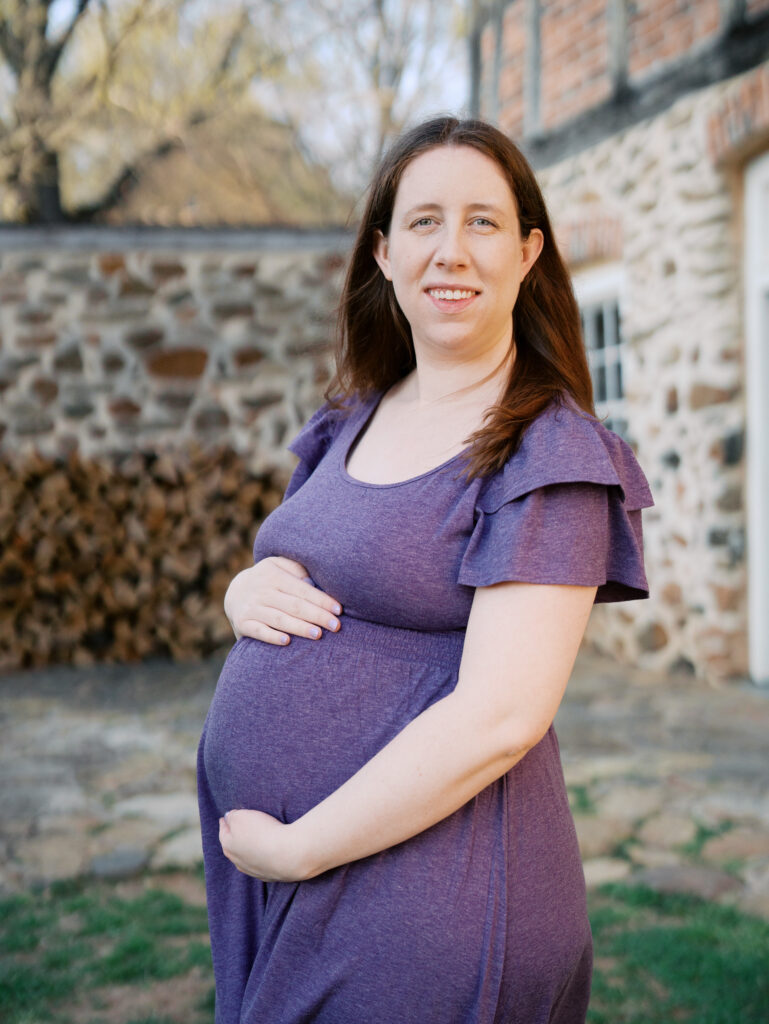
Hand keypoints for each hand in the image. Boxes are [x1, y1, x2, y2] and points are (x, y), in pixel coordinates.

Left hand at [219, 809, 309, 881]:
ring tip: (254, 839)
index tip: (226, 817)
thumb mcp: (242, 816)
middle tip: (238, 828)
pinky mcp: (269, 875)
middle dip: (234, 837)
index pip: (223, 832)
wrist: (287, 854)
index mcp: (228, 846)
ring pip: (247, 858)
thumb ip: (232, 816)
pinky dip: (262, 857)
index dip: (225, 823)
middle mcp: (238, 861)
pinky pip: (262, 864)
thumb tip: (229, 818)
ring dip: (249, 849)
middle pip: (233, 847)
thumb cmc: (262, 832)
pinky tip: (268, 852)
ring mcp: (253, 870)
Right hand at [223, 556, 342, 644]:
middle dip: (317, 616)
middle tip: (336, 626)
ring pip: (279, 619)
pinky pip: (259, 632)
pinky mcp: (242, 623)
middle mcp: (262, 590)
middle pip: (294, 605)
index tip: (338, 610)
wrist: (234, 593)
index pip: (303, 589)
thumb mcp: (279, 567)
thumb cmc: (268, 580)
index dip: (322, 600)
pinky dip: (272, 637)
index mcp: (274, 575)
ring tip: (318, 635)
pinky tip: (287, 642)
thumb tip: (317, 581)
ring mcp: (251, 608)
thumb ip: (298, 570)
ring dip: (299, 627)